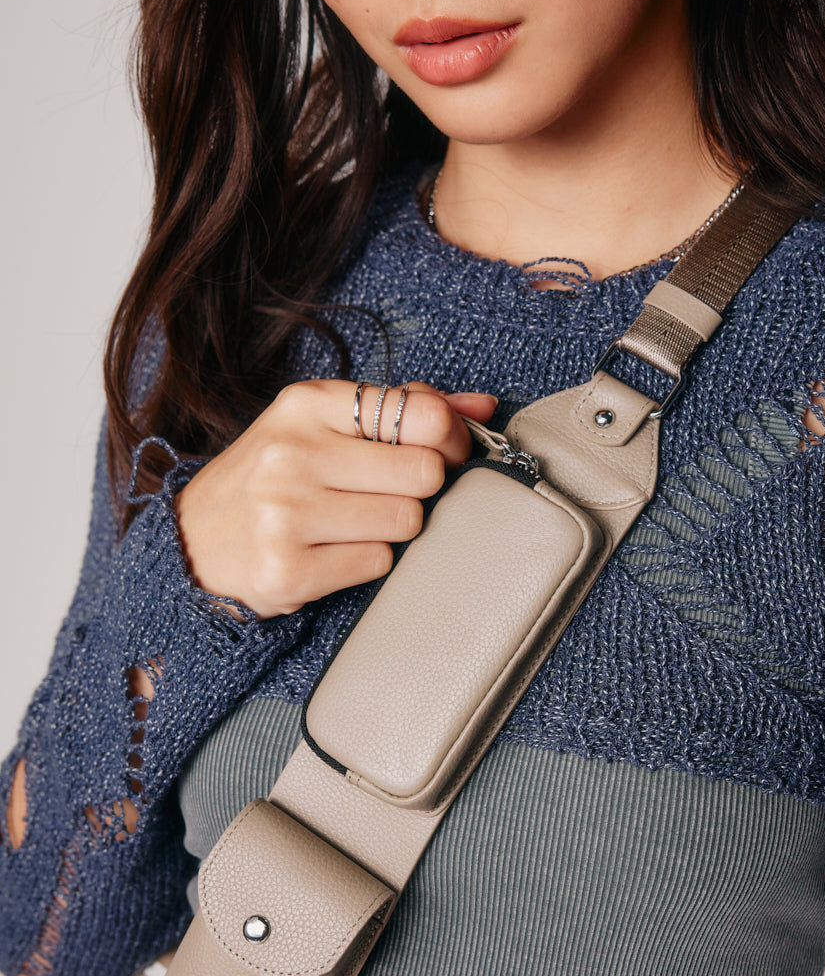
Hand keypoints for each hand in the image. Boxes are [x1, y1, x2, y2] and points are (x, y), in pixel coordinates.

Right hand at [173, 380, 496, 617]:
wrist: (192, 539)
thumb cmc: (272, 475)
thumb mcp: (324, 425)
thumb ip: (403, 409)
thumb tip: (481, 407)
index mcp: (306, 405)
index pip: (419, 414)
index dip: (449, 437)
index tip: (442, 450)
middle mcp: (293, 453)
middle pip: (424, 473)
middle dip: (419, 487)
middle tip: (388, 491)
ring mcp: (288, 514)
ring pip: (408, 520)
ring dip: (393, 526)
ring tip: (351, 520)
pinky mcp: (290, 570)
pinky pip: (379, 562)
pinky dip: (367, 559)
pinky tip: (332, 549)